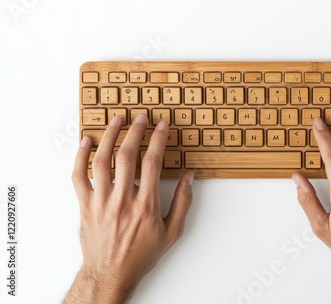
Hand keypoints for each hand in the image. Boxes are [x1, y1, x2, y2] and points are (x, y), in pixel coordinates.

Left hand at [64, 114, 193, 303]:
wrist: (110, 274)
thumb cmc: (140, 255)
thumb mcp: (171, 233)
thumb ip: (183, 203)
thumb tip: (190, 178)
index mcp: (146, 206)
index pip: (153, 163)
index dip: (158, 140)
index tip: (162, 126)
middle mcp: (122, 201)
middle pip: (127, 156)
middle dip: (136, 131)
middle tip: (141, 118)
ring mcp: (101, 202)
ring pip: (102, 161)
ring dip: (110, 137)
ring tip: (117, 120)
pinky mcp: (85, 205)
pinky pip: (78, 176)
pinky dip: (80, 156)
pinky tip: (86, 142)